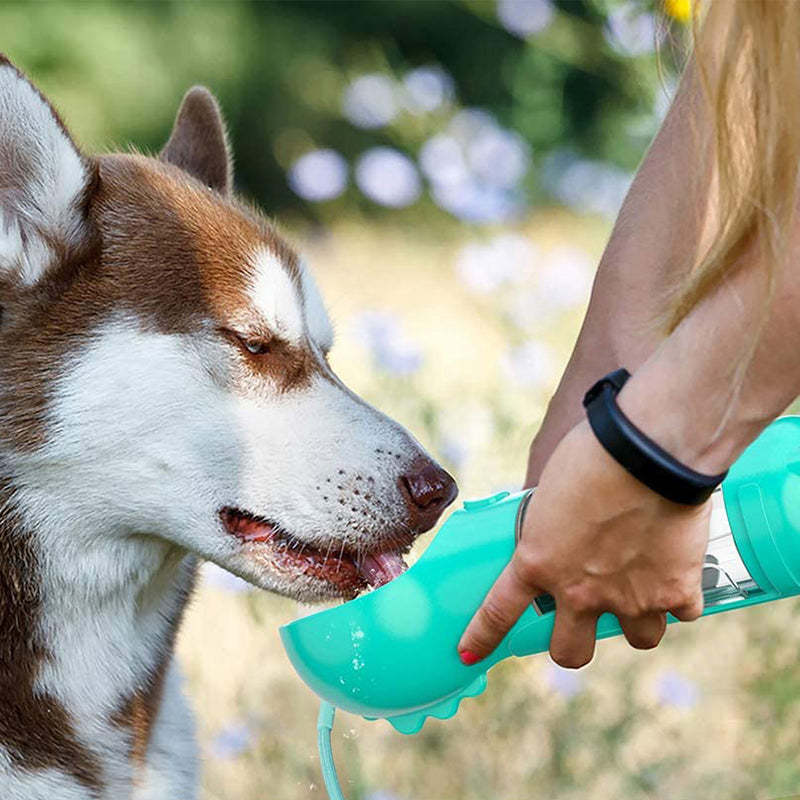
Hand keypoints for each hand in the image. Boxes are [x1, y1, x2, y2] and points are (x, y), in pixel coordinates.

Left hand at [458, 420, 710, 667]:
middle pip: (570, 652)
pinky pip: (683, 612)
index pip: (499, 612)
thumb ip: (547, 524)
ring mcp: (629, 598)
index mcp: (538, 562)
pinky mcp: (676, 592)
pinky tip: (680, 570)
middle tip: (582, 620)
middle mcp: (580, 591)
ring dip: (639, 619)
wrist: (647, 452)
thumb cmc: (591, 455)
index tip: (468, 654)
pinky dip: (682, 596)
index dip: (481, 637)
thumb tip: (555, 530)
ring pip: (638, 639)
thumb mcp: (549, 490)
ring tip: (644, 589)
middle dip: (573, 644)